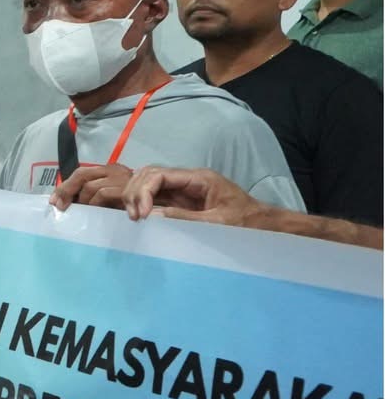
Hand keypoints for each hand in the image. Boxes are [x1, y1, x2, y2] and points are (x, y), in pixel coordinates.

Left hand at [50, 163, 133, 210]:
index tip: (53, 201)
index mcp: (109, 171)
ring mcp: (122, 177)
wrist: (173, 198)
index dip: (65, 186)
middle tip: (59, 207)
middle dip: (66, 191)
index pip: (81, 173)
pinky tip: (94, 214)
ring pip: (90, 186)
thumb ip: (97, 198)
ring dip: (82, 202)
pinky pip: (103, 194)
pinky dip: (95, 205)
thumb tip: (70, 205)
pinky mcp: (127, 187)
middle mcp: (114, 170)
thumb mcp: (114, 200)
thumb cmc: (140, 205)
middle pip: (81, 175)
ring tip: (81, 213)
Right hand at [122, 166, 260, 225]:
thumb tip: (151, 216)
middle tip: (135, 217)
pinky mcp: (182, 199)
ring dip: (136, 196)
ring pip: (149, 182)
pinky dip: (143, 203)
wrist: (263, 224)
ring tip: (135, 217)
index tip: (141, 215)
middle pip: (149, 174)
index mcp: (199, 179)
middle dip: (136, 192)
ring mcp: (184, 188)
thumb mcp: (218, 223)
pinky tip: (141, 216)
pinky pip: (156, 195)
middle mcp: (188, 179)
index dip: (143, 191)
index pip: (159, 175)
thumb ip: (184, 218)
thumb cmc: (246, 222)